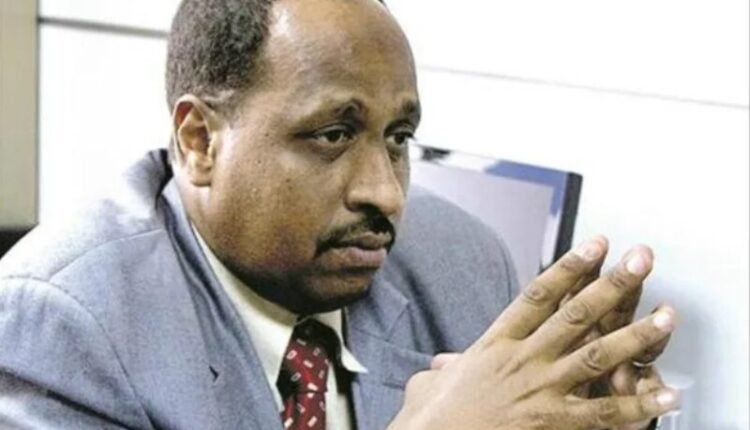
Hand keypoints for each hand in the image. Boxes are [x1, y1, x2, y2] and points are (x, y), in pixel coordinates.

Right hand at [388, 237, 679, 429]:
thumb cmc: (434, 420)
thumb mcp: (430, 384)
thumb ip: (444, 368)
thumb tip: (444, 364)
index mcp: (496, 343)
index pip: (538, 295)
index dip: (570, 267)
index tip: (595, 244)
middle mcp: (523, 360)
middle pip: (575, 315)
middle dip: (612, 285)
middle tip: (640, 260)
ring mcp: (541, 390)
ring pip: (597, 357)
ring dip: (636, 336)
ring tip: (666, 316)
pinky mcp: (552, 423)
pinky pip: (602, 413)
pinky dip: (637, 406)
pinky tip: (665, 396)